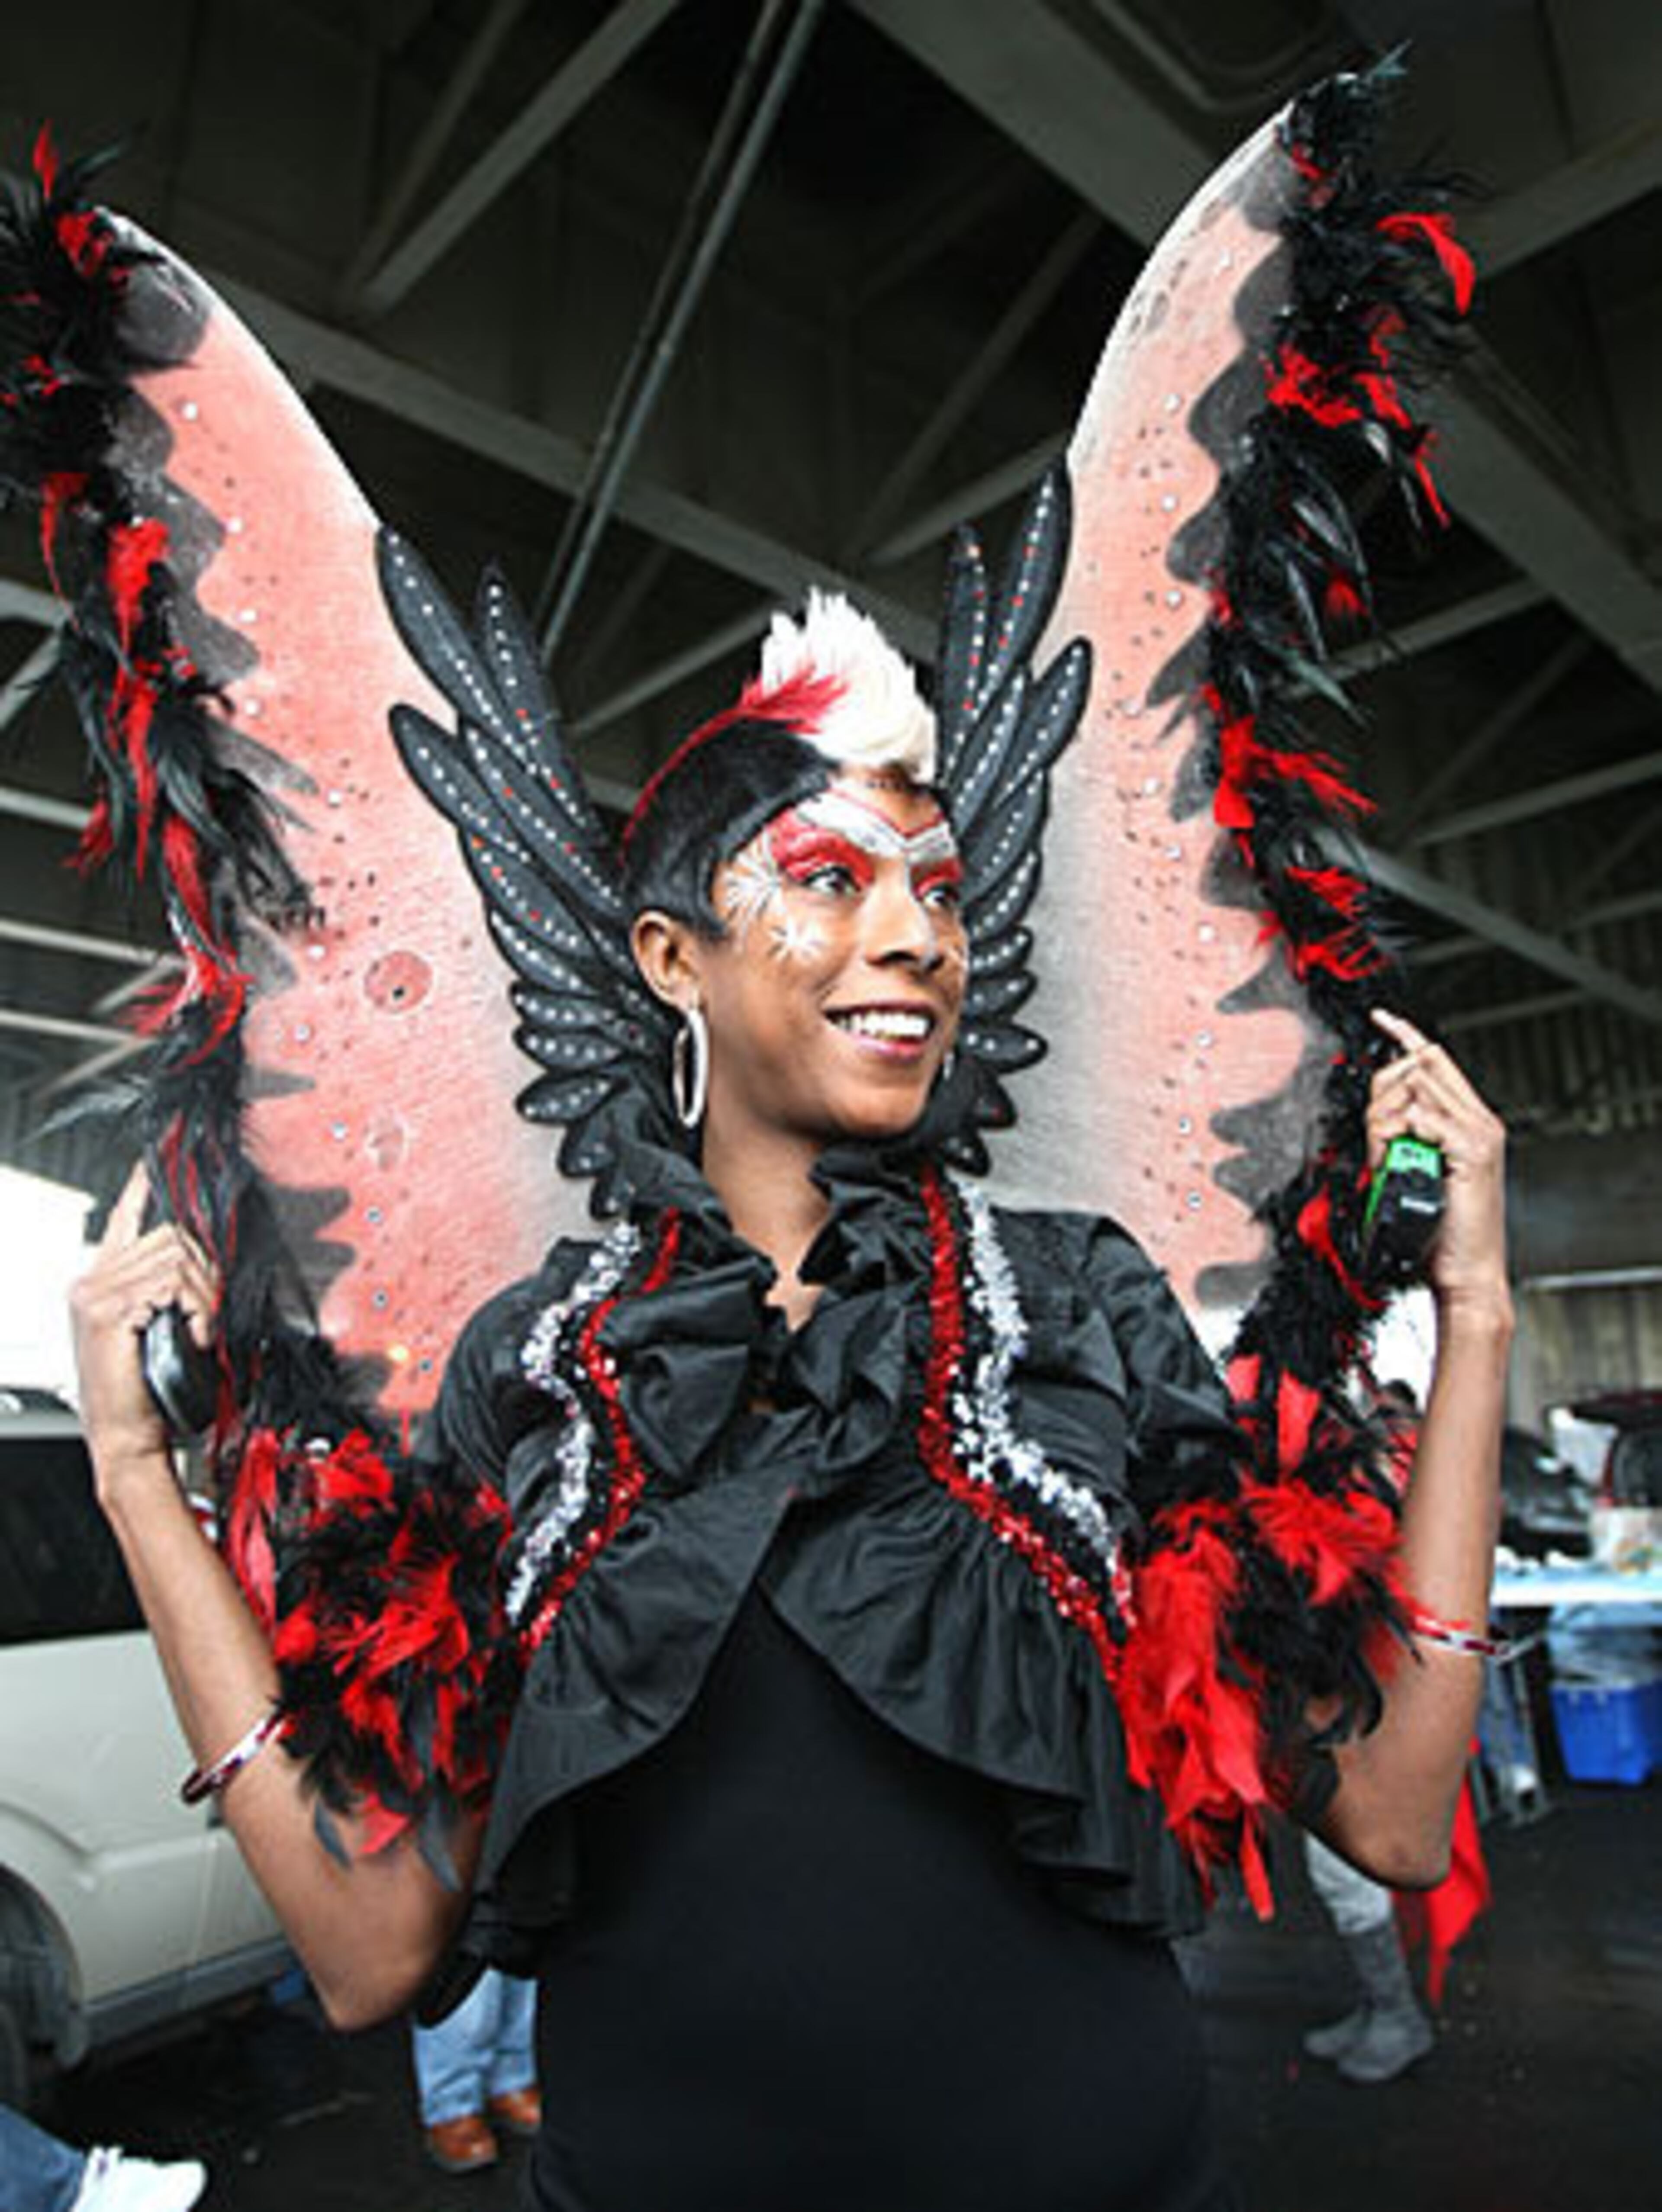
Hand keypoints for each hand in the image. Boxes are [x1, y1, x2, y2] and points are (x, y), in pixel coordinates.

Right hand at [69, 1164, 220, 1490]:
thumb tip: (198, 1259)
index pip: (123, 1218)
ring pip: (175, 1257)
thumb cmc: (145, 1386)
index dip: (142, 1187)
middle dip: (204, 1268)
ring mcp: (96, 1295)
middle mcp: (93, 1282)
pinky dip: (193, 1309)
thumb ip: (163, 1289)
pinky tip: (191, 1336)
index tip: (156, 1159)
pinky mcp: (109, 1312)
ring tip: (199, 1327)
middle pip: (168, 1236)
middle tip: (209, 1307)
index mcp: (101, 1280)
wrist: (128, 1434)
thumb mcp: (154, 1326)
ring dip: (202, 1293)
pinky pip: (170, 1284)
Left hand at [1367, 1010, 1509, 1319]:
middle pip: (1422, 1070)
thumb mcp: (1414, 1170)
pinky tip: (1409, 1158)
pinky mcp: (1474, 1152)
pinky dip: (1408, 1135)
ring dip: (1391, 1123)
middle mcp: (1480, 1121)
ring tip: (1394, 1162)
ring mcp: (1480, 1134)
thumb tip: (1386, 1110)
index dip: (1407, 1036)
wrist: (1465, 1271)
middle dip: (1387, 1095)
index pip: (1437, 1061)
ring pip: (1420, 1092)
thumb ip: (1403, 1136)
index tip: (1384, 1018)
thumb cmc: (1440, 1228)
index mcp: (1470, 1121)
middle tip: (1380, 1138)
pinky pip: (1428, 1120)